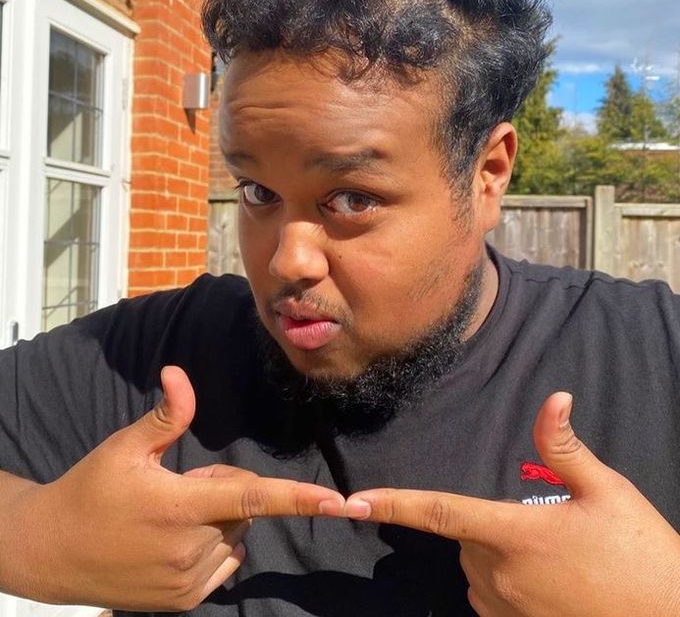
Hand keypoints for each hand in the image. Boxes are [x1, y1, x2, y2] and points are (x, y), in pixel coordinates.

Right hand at [14, 366, 345, 610]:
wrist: (52, 554)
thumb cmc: (90, 492)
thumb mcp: (124, 450)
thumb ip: (165, 416)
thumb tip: (178, 373)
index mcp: (181, 508)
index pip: (255, 498)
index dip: (301, 498)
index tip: (341, 501)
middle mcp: (191, 549)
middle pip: (242, 506)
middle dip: (222, 489)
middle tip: (177, 486)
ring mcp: (189, 580)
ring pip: (235, 533)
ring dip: (218, 519)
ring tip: (169, 516)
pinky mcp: (185, 600)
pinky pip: (226, 560)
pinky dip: (214, 545)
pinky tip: (174, 539)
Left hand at [339, 393, 679, 615]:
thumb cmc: (640, 552)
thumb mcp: (606, 490)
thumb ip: (565, 447)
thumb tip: (554, 398)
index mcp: (515, 533)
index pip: (439, 512)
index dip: (394, 504)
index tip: (352, 501)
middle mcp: (501, 576)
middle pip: (465, 539)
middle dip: (485, 525)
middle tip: (543, 523)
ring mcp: (510, 612)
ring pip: (477, 572)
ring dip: (495, 557)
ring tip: (553, 556)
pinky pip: (493, 602)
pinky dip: (505, 586)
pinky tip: (549, 583)